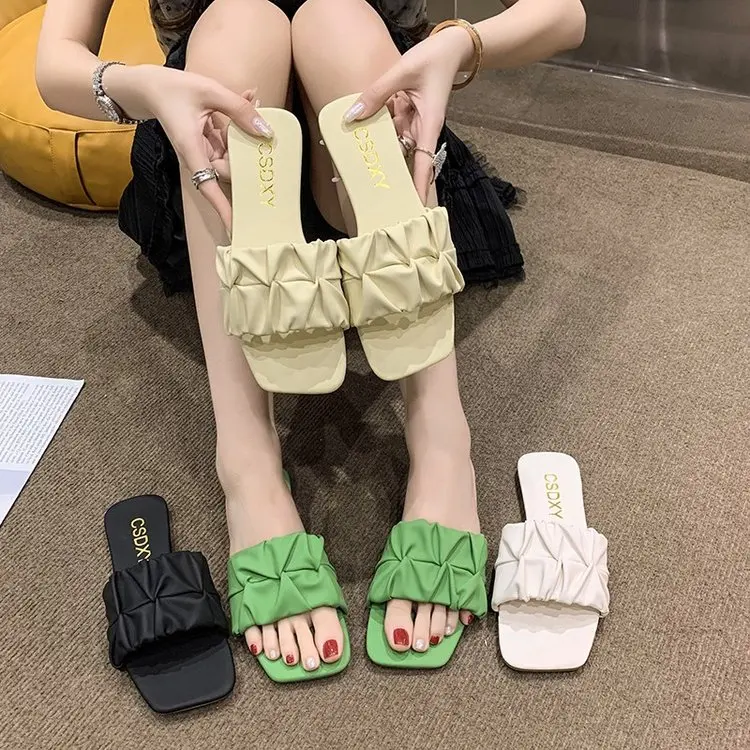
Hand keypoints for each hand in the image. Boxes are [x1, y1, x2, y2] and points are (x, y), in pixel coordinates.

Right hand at [107, 65, 270, 230]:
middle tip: (255, 110)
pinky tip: (249, 98)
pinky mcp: (209, 146)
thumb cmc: (173, 89)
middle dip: (247, 149)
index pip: (209, 187)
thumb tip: (266, 130)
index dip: (224, 210)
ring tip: (252, 99)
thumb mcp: (209, 91)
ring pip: (234, 156)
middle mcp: (198, 157)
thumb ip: (238, 108)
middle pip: (230, 170)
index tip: (236, 228)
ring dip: (246, 132)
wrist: (150, 87)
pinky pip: (231, 143)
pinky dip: (240, 124)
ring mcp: (204, 153)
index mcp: (192, 150)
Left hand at [344, 28, 473, 201]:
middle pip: (406, 161)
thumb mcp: (402, 72)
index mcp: (429, 126)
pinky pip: (390, 130)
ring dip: (378, 154)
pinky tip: (359, 138)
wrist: (449, 48)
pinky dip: (377, 134)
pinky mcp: (408, 117)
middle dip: (392, 177)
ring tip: (356, 170)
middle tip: (373, 196)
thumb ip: (376, 94)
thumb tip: (353, 115)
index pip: (424, 164)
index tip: (414, 208)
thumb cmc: (433, 59)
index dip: (419, 187)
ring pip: (395, 146)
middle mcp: (423, 131)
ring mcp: (415, 125)